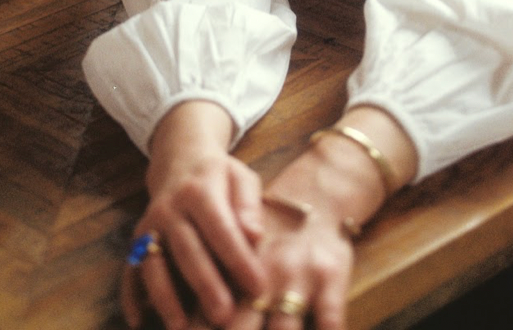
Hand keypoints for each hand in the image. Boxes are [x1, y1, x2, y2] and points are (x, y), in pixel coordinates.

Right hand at [121, 102, 266, 329]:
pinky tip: (138, 322)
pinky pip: (129, 270)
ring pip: (154, 264)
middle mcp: (169, 208)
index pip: (221, 228)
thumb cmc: (219, 176)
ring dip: (166, 298)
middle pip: (187, 250)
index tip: (258, 287)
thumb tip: (255, 235)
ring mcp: (149, 226)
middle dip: (205, 285)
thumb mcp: (241, 178)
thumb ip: (249, 206)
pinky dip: (131, 297)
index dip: (239, 259)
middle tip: (224, 316)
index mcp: (200, 190)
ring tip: (182, 327)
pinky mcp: (137, 241)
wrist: (180, 159)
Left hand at [222, 106, 417, 329]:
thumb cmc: (270, 235)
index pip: (208, 317)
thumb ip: (213, 281)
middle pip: (238, 326)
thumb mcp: (238, 250)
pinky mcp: (331, 278)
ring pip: (284, 329)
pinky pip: (330, 319)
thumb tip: (181, 325)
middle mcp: (263, 275)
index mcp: (234, 270)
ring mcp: (298, 278)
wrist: (317, 196)